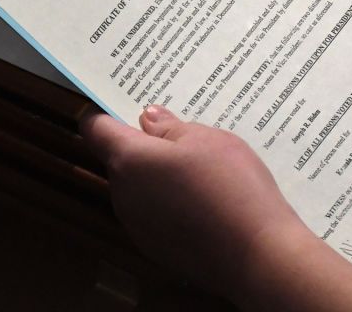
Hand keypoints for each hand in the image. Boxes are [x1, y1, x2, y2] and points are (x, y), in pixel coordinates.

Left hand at [81, 105, 351, 311]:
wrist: (256, 253)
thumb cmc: (229, 185)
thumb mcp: (207, 140)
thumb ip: (170, 128)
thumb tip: (147, 119)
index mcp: (129, 160)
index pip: (95, 129)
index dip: (103, 111)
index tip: (122, 100)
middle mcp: (123, 194)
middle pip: (121, 160)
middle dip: (145, 145)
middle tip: (182, 133)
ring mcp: (138, 225)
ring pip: (140, 188)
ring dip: (160, 175)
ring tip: (203, 168)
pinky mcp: (157, 247)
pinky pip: (156, 213)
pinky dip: (173, 202)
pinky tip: (207, 200)